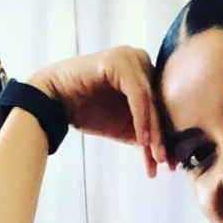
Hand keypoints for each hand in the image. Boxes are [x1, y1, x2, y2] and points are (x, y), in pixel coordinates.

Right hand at [27, 46, 173, 179]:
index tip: (169, 164)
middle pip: (158, 105)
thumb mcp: (122, 126)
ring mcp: (132, 58)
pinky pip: (138, 96)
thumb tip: (168, 154)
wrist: (53, 100)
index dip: (165, 137)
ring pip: (151, 102)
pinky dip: (142, 120)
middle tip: (166, 165)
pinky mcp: (121, 61)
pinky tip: (143, 141)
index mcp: (144, 74)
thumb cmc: (85, 111)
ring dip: (154, 133)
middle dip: (162, 138)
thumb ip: (144, 134)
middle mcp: (141, 61)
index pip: (160, 108)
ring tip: (156, 158)